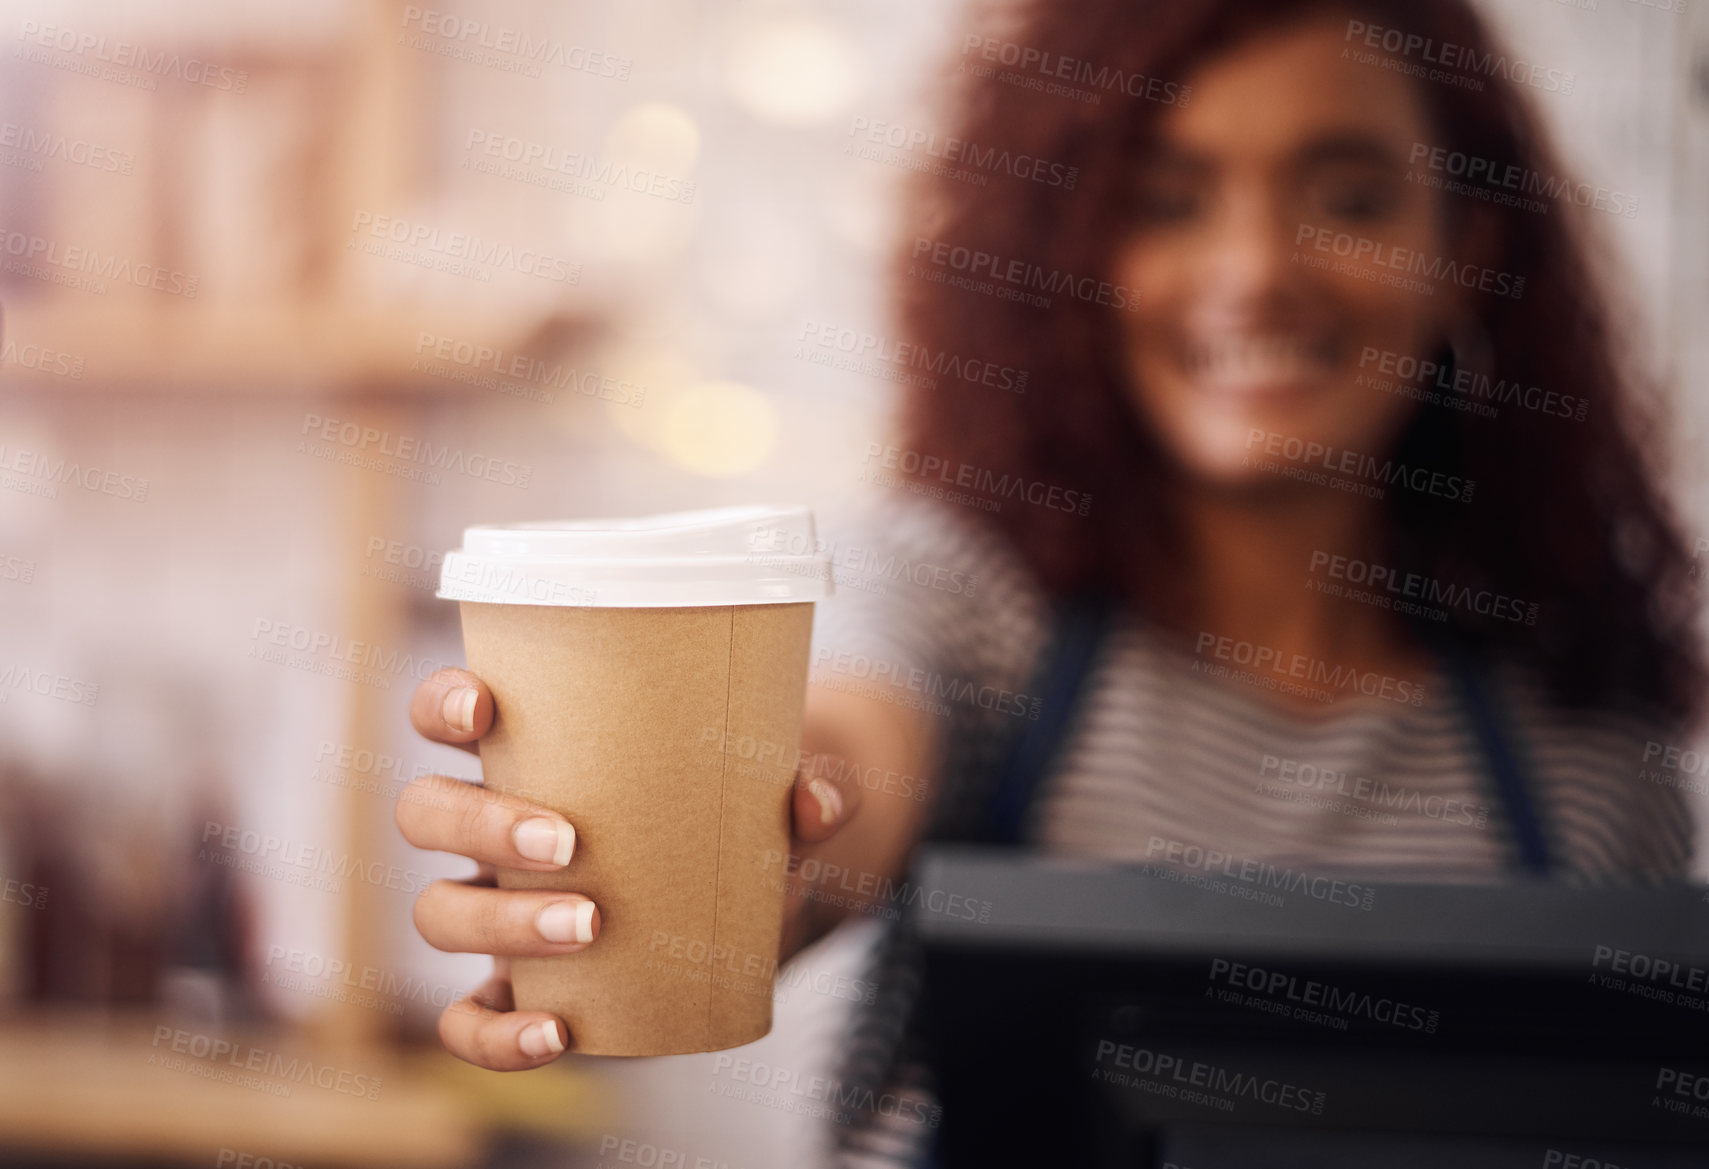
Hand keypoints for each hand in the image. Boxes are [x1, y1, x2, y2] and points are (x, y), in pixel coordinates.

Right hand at [398, 667, 859, 1069]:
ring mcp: (496, 908)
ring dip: (497, 922)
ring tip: (590, 924)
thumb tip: (813, 803)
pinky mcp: (518, 987)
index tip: (484, 709)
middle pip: (427, 811)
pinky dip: (495, 1033)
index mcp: (531, 751)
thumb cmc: (740, 817)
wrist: (755, 904)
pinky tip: (557, 1030)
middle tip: (567, 842)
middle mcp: (493, 827)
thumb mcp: (778, 797)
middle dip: (479, 824)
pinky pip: (468, 1020)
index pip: (447, 711)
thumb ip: (812, 791)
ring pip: (437, 911)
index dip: (441, 703)